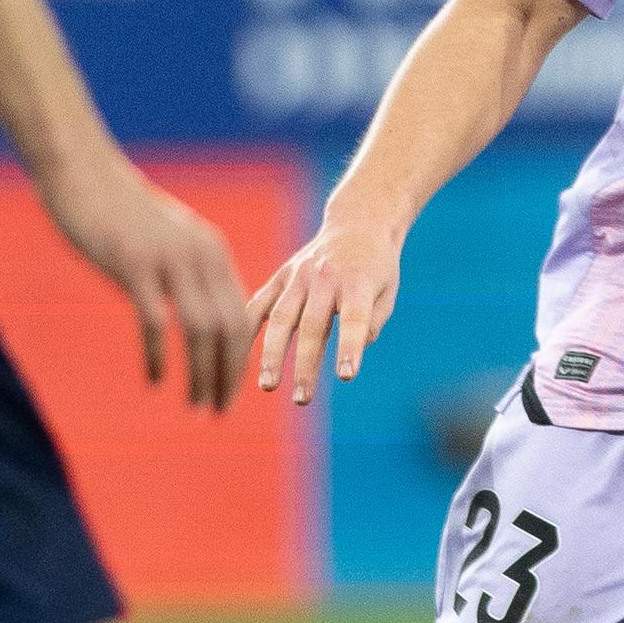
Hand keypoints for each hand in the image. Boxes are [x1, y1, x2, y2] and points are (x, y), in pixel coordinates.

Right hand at [44, 158, 250, 409]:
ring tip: (199, 408)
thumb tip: (204, 307)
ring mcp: (170, 263)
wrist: (87, 176)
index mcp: (214, 255)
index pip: (242, 315)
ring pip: (202, 331)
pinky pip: (156, 321)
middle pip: (231, 329)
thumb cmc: (126, 213)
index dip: (241, 357)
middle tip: (221, 411)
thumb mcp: (172, 241)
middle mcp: (201, 259)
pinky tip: (157, 381)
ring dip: (203, 375)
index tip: (234, 388)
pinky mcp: (135, 266)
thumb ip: (191, 272)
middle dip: (230, 375)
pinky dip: (160, 356)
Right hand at [247, 216, 405, 406]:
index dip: (350, 347)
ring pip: (281, 319)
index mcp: (358, 282)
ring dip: (272, 355)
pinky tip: (235, 353)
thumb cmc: (378, 265)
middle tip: (301, 399)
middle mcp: (325, 278)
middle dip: (305, 365)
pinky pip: (259, 303)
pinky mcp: (281, 275)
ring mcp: (298, 275)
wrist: (357, 223)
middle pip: (312, 326)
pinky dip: (248, 328)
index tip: (347, 377)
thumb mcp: (388, 289)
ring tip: (268, 385)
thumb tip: (354, 348)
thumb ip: (374, 319)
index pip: (354, 319)